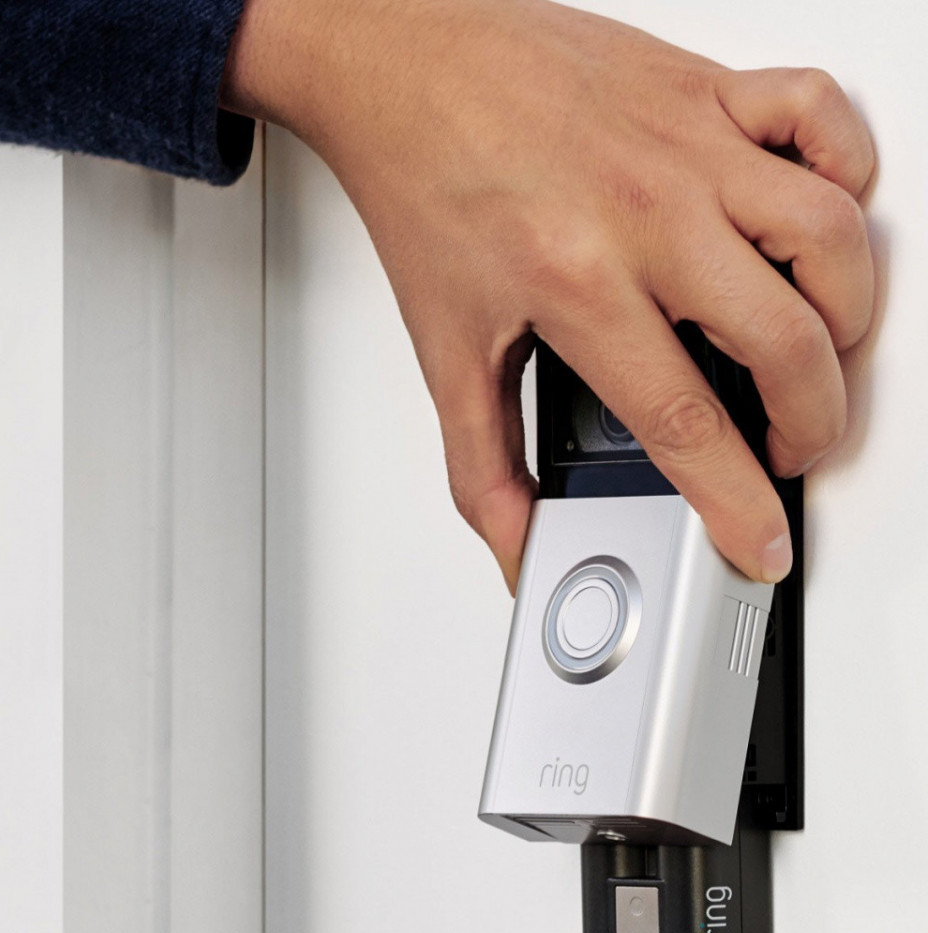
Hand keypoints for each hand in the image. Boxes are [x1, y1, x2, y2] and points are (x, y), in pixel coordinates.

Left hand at [223, 0, 874, 589]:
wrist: (406, 64)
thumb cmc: (425, 190)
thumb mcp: (445, 351)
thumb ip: (483, 468)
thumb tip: (515, 546)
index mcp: (578, 287)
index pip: (686, 424)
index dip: (737, 503)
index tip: (759, 543)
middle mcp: (648, 213)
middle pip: (785, 341)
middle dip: (811, 426)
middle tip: (788, 450)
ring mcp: (687, 145)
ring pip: (830, 235)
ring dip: (846, 318)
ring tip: (812, 358)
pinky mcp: (705, 88)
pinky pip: (818, 115)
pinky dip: (847, 171)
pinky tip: (818, 221)